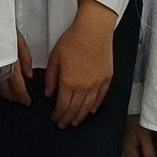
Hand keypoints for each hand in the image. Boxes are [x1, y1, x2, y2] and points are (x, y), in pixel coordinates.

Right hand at [0, 34, 31, 105]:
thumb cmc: (1, 28)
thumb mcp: (18, 40)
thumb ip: (26, 59)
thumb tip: (29, 75)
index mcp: (9, 61)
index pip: (17, 85)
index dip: (22, 96)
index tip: (26, 101)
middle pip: (6, 90)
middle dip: (14, 97)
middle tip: (21, 99)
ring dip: (6, 93)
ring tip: (12, 94)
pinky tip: (1, 86)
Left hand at [46, 0, 118, 127]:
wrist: (94, 30)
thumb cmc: (72, 40)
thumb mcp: (54, 57)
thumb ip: (51, 78)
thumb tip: (49, 94)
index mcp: (68, 82)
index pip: (63, 105)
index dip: (58, 114)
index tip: (55, 119)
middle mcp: (84, 86)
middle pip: (75, 108)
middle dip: (68, 119)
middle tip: (64, 125)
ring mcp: (97, 84)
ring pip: (88, 106)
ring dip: (81, 116)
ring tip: (76, 123)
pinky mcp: (107, 78)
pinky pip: (101, 97)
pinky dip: (95, 106)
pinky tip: (91, 111)